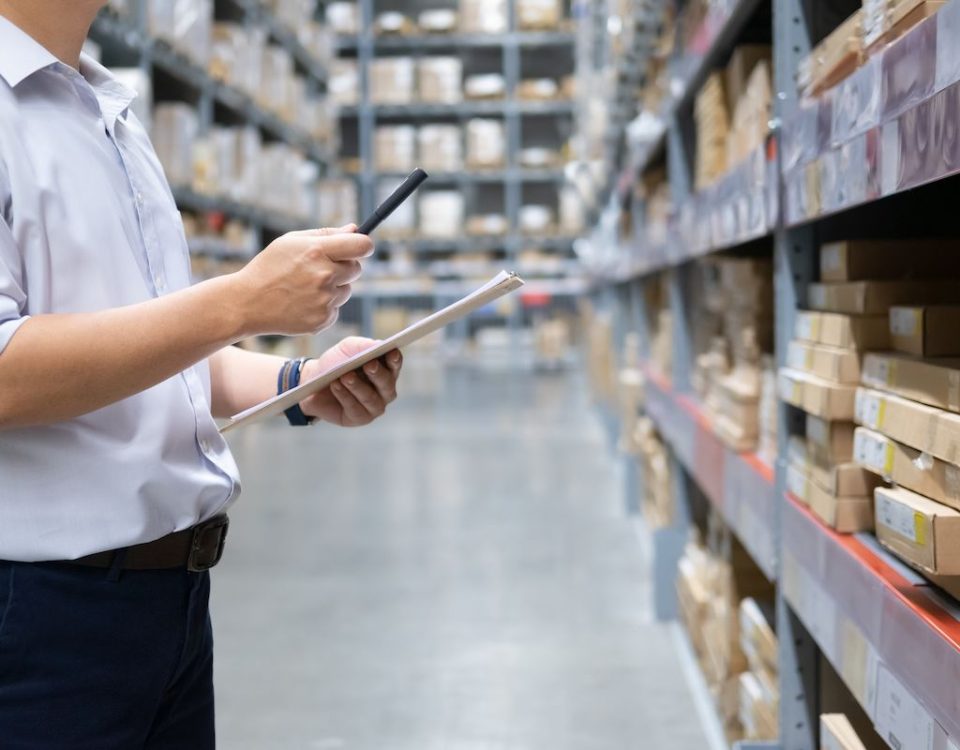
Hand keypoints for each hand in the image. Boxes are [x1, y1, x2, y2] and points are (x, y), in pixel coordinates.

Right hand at [229, 225, 371, 336]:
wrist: (247, 303)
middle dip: (344, 267)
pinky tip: (303, 303)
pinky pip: (336, 309)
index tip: (360, 248)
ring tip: (305, 288)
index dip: (363, 245)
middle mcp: (324, 275)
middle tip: (319, 269)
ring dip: (334, 288)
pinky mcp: (323, 319)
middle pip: (356, 268)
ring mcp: (324, 300)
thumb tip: (354, 229)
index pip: (362, 246)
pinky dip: (324, 306)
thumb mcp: (290, 241)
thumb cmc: (269, 267)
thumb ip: (325, 234)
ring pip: (346, 290)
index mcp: (317, 251)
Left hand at [299, 337, 402, 426]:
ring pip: (370, 398)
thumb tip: (378, 345)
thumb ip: (363, 346)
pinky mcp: (359, 418)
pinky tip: (335, 386)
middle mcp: (385, 391)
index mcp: (386, 370)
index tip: (391, 353)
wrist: (313, 381)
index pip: (395, 365)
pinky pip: (355, 408)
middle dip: (378, 374)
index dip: (395, 360)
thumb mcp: (347, 349)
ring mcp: (374, 406)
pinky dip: (344, 396)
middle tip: (369, 365)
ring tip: (345, 376)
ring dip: (357, 386)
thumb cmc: (336, 363)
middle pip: (387, 384)